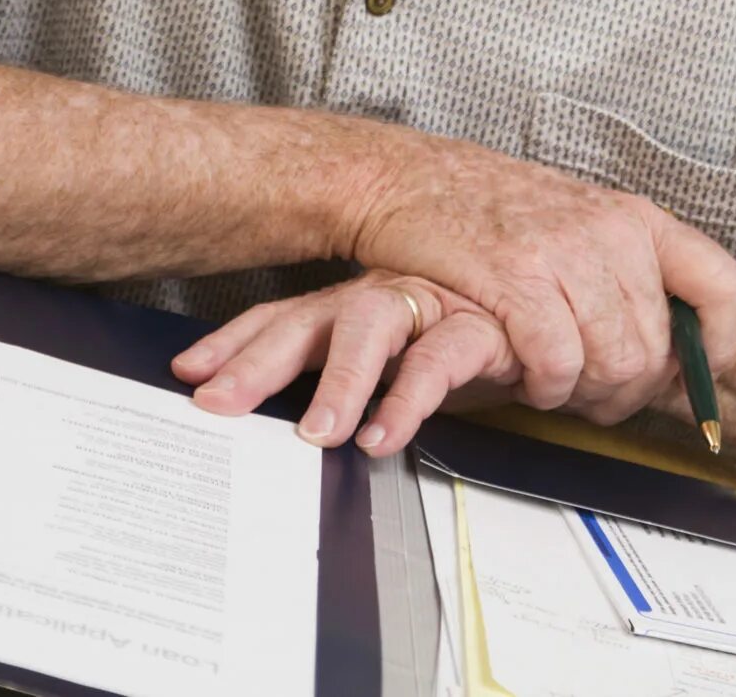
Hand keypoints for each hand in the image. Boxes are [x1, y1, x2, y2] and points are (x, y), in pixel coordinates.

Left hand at [172, 273, 522, 455]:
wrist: (546, 316)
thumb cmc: (454, 339)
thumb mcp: (389, 362)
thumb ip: (337, 382)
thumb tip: (274, 423)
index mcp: (347, 308)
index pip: (279, 319)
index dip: (233, 343)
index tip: (188, 372)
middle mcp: (378, 300)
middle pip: (306, 321)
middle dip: (257, 361)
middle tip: (219, 403)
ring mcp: (425, 306)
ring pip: (370, 327)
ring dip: (340, 381)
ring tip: (317, 432)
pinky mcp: (478, 325)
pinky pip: (440, 359)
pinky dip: (409, 400)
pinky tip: (386, 435)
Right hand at [341, 126, 735, 422]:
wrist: (406, 178)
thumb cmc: (486, 206)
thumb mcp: (576, 218)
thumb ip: (625, 269)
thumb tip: (676, 343)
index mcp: (633, 217)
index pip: (721, 286)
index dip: (718, 345)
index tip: (693, 374)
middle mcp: (609, 232)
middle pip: (655, 349)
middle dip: (624, 390)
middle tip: (589, 395)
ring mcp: (562, 254)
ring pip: (610, 363)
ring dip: (581, 394)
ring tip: (553, 384)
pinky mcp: (514, 280)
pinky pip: (556, 364)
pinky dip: (543, 387)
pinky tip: (525, 377)